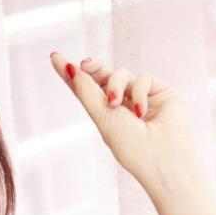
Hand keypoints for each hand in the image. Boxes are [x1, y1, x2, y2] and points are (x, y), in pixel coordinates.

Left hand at [50, 52, 198, 190]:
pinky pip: (143, 78)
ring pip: (122, 73)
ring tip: (115, 104)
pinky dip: (138, 92)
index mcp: (104, 112)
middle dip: (92, 67)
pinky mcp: (161, 92)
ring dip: (115, 86)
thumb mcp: (101, 115)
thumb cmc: (128, 144)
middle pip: (103, 75)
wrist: (160, 157)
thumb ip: (86, 90)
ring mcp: (141, 96)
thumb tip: (71, 67)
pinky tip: (140, 111)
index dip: (71, 73)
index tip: (55, 57)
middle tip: (83, 64)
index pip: (85, 88)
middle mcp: (122, 102)